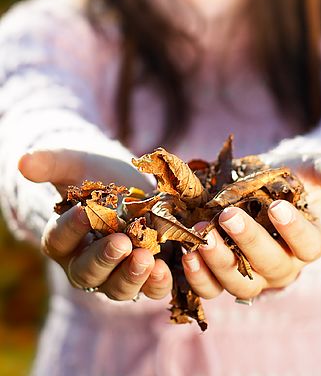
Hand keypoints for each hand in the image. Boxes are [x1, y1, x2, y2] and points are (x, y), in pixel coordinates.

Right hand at [19, 149, 171, 300]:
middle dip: (105, 258)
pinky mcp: (146, 276)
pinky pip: (149, 290)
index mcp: (62, 239)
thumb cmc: (96, 174)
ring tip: (146, 260)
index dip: (70, 228)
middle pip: (88, 271)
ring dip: (132, 276)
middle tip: (121, 243)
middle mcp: (85, 263)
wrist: (132, 185)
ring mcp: (116, 274)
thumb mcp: (75, 164)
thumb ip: (50, 163)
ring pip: (118, 288)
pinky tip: (165, 270)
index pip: (59, 239)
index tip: (84, 212)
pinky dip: (157, 284)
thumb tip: (23, 162)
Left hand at [181, 153, 320, 300]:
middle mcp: (282, 267)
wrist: (255, 181)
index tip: (276, 207)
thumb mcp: (310, 168)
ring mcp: (251, 276)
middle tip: (228, 216)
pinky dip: (198, 276)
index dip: (294, 230)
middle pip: (271, 266)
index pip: (308, 245)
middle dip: (249, 241)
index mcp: (308, 243)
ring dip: (219, 261)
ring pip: (239, 283)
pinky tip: (186, 253)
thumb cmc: (288, 176)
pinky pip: (211, 288)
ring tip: (201, 236)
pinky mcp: (221, 277)